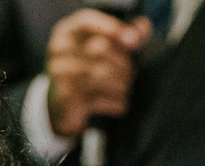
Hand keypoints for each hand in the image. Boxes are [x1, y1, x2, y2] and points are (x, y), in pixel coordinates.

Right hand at [45, 9, 151, 137]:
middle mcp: (59, 50)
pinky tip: (120, 104)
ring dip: (123, 85)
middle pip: (102, 48)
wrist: (63, 106)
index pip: (86, 21)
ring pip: (103, 75)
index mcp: (65, 33)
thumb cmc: (88, 72)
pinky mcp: (67, 99)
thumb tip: (145, 25)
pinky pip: (102, 99)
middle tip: (131, 75)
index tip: (135, 40)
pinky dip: (118, 103)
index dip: (112, 28)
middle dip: (124, 64)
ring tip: (125, 89)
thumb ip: (126, 37)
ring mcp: (60, 74)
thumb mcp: (103, 51)